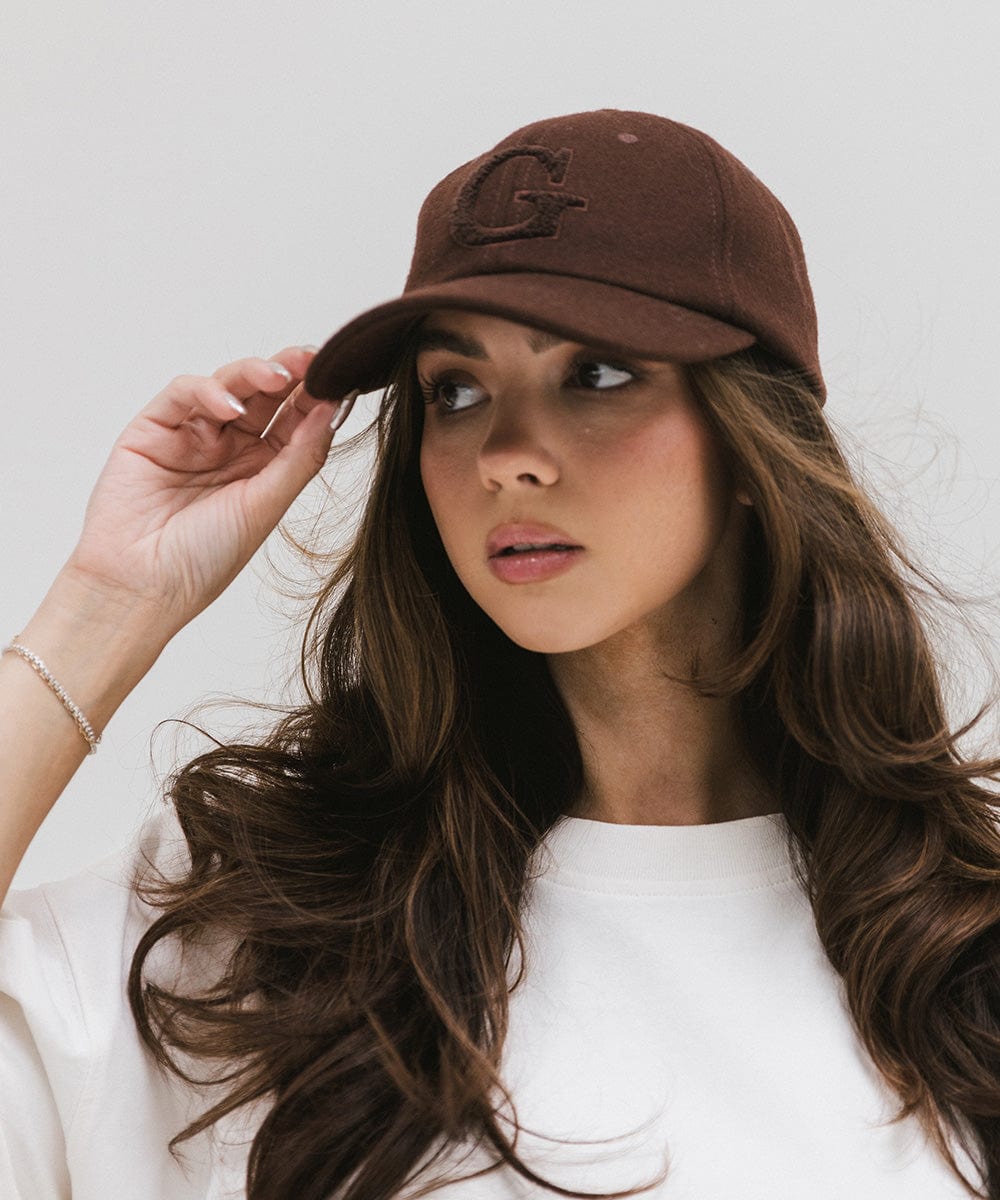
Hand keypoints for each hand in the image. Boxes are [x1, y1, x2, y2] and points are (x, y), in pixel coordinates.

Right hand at [62, 346, 342, 636]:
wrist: (141, 587)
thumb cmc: (203, 560)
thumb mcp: (266, 506)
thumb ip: (300, 457)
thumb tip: (334, 410)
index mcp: (263, 470)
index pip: (294, 421)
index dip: (316, 397)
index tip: (340, 378)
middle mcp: (230, 449)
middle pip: (265, 397)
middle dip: (290, 373)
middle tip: (312, 360)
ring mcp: (192, 436)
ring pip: (228, 386)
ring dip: (254, 374)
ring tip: (278, 377)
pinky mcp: (153, 429)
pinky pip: (183, 394)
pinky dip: (207, 391)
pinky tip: (228, 407)